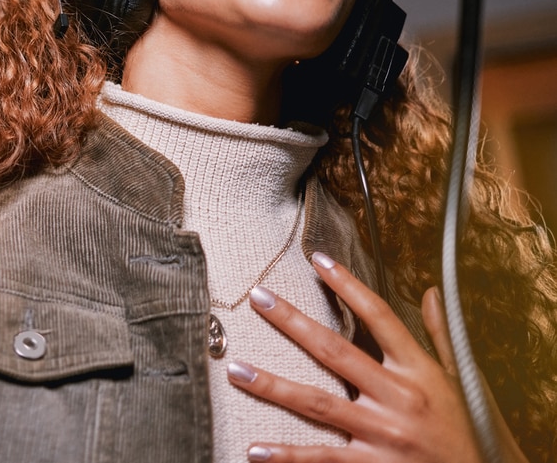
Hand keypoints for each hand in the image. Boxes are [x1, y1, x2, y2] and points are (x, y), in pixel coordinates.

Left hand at [226, 252, 526, 461]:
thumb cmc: (466, 432)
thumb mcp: (458, 380)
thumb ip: (439, 336)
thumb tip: (430, 292)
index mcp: (418, 372)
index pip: (380, 317)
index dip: (349, 285)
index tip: (318, 260)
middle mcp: (399, 399)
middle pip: (336, 352)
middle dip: (293, 323)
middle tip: (259, 298)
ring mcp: (383, 434)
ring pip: (318, 404)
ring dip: (273, 386)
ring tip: (236, 370)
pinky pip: (322, 459)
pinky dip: (288, 455)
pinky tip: (256, 448)